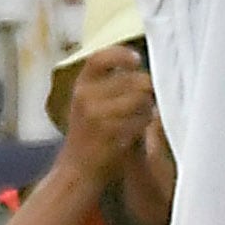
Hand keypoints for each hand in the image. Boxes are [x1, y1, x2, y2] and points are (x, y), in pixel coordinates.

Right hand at [53, 46, 156, 185]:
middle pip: (133, 80)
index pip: (100, 58)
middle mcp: (85, 96)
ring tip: (140, 117)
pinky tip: (137, 130)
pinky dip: (144, 124)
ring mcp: (97, 115)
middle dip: (147, 89)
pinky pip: (141, 120)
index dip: (121, 55)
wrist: (77, 170)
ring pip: (141, 100)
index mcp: (80, 85)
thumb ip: (109, 84)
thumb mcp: (88, 102)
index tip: (137, 61)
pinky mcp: (111, 133)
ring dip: (147, 108)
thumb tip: (141, 69)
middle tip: (147, 99)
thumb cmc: (88, 134)